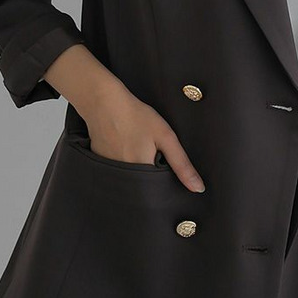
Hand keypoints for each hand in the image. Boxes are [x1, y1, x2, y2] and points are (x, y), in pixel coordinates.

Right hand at [84, 89, 205, 193]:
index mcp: (142, 174)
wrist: (103, 103)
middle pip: (142, 190)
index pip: (157, 195)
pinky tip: (123, 146)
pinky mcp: (100, 165)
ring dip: (136, 173)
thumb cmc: (136, 117)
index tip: (164, 171)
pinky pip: (116, 173)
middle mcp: (123, 179)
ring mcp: (109, 172)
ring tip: (135, 146)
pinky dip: (123, 164)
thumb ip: (182, 164)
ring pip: (129, 182)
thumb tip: (198, 188)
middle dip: (150, 179)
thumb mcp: (165, 137)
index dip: (164, 186)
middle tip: (148, 151)